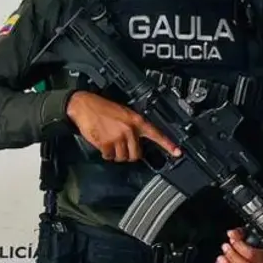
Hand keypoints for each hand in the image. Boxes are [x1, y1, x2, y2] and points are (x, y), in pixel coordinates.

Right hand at [66, 91, 180, 161]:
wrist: (84, 105)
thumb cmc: (101, 108)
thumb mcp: (123, 113)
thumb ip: (132, 126)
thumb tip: (136, 140)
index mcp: (136, 120)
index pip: (156, 134)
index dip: (168, 145)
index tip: (178, 152)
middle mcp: (129, 130)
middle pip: (136, 154)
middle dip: (129, 154)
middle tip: (122, 148)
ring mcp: (118, 137)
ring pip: (122, 157)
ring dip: (116, 154)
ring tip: (110, 144)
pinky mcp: (106, 143)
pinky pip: (109, 156)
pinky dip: (106, 154)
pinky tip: (103, 144)